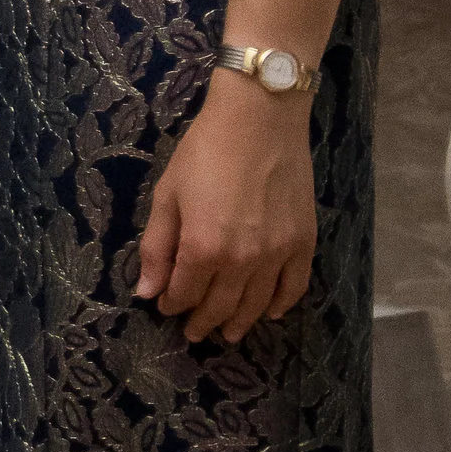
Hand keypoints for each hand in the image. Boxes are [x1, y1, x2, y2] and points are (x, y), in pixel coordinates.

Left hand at [136, 80, 315, 343]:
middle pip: (220, 306)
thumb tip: (146, 292)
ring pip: (257, 305)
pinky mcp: (304, 242)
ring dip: (240, 323)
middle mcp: (242, 261)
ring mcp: (277, 254)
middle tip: (193, 333)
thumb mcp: (167, 195)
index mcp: (203, 248)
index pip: (184, 294)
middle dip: (202, 322)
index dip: (172, 304)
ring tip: (227, 333)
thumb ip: (156, 247)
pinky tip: (271, 312)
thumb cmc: (205, 151)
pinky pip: (294, 287)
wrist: (260, 118)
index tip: (165, 307)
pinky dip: (282, 304)